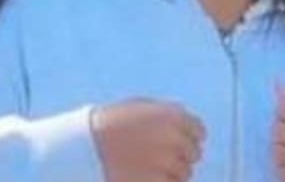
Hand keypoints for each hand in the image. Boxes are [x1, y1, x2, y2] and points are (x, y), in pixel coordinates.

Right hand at [91, 98, 205, 181]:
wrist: (85, 147)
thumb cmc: (110, 124)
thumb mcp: (139, 108)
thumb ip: (167, 114)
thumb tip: (189, 127)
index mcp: (173, 116)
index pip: (199, 131)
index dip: (188, 137)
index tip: (175, 143)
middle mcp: (175, 138)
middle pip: (194, 154)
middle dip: (180, 156)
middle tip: (157, 157)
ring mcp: (167, 163)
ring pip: (184, 173)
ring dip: (170, 172)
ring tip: (146, 166)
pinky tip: (143, 175)